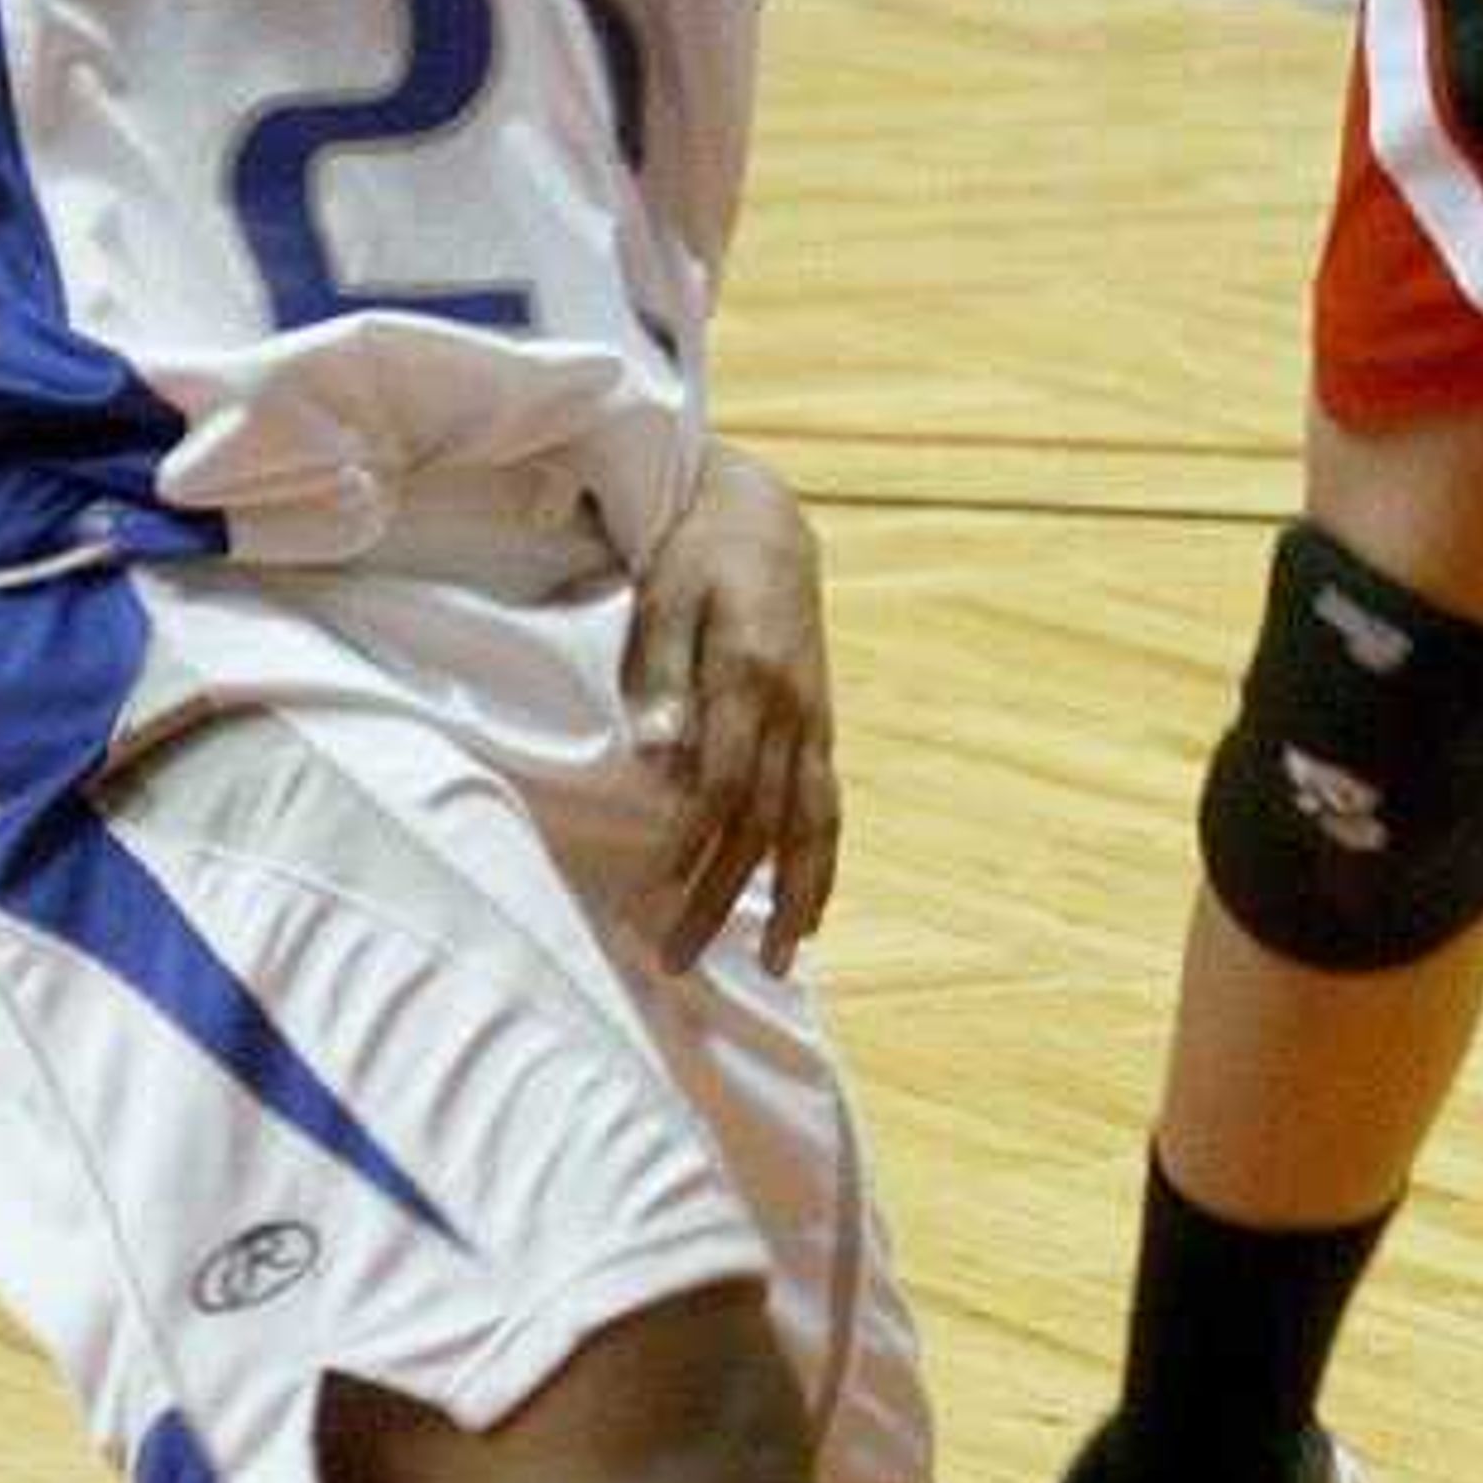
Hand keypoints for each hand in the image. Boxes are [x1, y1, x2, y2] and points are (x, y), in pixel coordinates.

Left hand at [622, 441, 838, 972]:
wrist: (764, 518)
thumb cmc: (698, 557)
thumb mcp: (665, 599)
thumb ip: (662, 678)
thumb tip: (654, 757)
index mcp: (751, 675)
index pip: (722, 783)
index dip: (689, 844)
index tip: (652, 897)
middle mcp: (794, 707)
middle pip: (762, 822)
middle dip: (723, 897)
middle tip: (678, 961)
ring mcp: (815, 719)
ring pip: (812, 825)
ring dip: (795, 897)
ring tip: (780, 964)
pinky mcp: (820, 724)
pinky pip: (829, 806)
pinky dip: (824, 863)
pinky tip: (813, 909)